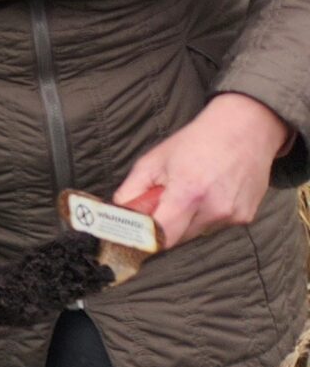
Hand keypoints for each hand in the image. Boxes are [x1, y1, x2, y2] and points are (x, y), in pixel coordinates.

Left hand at [114, 92, 292, 247]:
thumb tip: (120, 217)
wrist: (245, 128)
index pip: (161, 238)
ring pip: (195, 234)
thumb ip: (131, 192)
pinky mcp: (245, 217)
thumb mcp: (153, 161)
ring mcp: (233, 215)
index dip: (145, 238)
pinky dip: (206, 216)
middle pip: (177, 238)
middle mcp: (214, 209)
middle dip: (165, 226)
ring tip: (191, 192)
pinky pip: (215, 227)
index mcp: (188, 193)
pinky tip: (211, 192)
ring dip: (186, 221)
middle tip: (164, 201)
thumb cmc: (195, 142)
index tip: (136, 233)